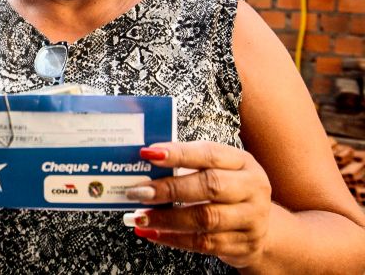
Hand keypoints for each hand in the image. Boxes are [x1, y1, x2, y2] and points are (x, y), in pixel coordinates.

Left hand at [124, 141, 271, 268]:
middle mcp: (252, 188)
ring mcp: (252, 218)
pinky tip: (152, 233)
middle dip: (169, 188)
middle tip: (138, 191)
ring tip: (141, 216)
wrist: (260, 226)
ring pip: (206, 218)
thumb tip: (145, 162)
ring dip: (167, 218)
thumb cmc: (228, 190)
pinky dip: (173, 238)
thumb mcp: (217, 169)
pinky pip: (204, 243)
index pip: (209, 153)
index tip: (148, 154)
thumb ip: (187, 164)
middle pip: (210, 186)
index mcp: (242, 161)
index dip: (178, 153)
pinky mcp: (244, 245)